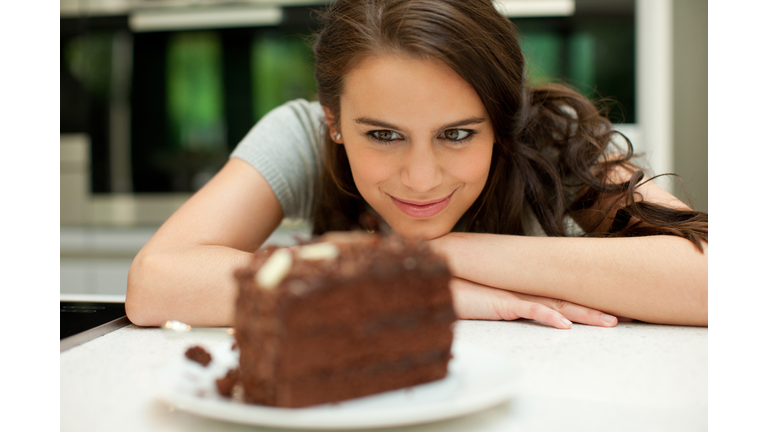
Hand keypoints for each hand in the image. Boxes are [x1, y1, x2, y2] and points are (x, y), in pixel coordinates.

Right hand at [449, 277, 630, 328]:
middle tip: (630, 316)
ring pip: (557, 304)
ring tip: (610, 323)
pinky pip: (529, 310)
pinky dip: (548, 317)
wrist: (438, 276)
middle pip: (570, 299)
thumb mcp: (492, 296)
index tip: (615, 308)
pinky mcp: (500, 302)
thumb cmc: (461, 287)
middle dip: (600, 308)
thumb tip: (532, 306)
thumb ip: (511, 300)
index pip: (565, 295)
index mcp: (527, 288)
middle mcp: (526, 289)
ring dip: (585, 314)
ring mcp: (515, 294)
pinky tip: (565, 325)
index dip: (590, 301)